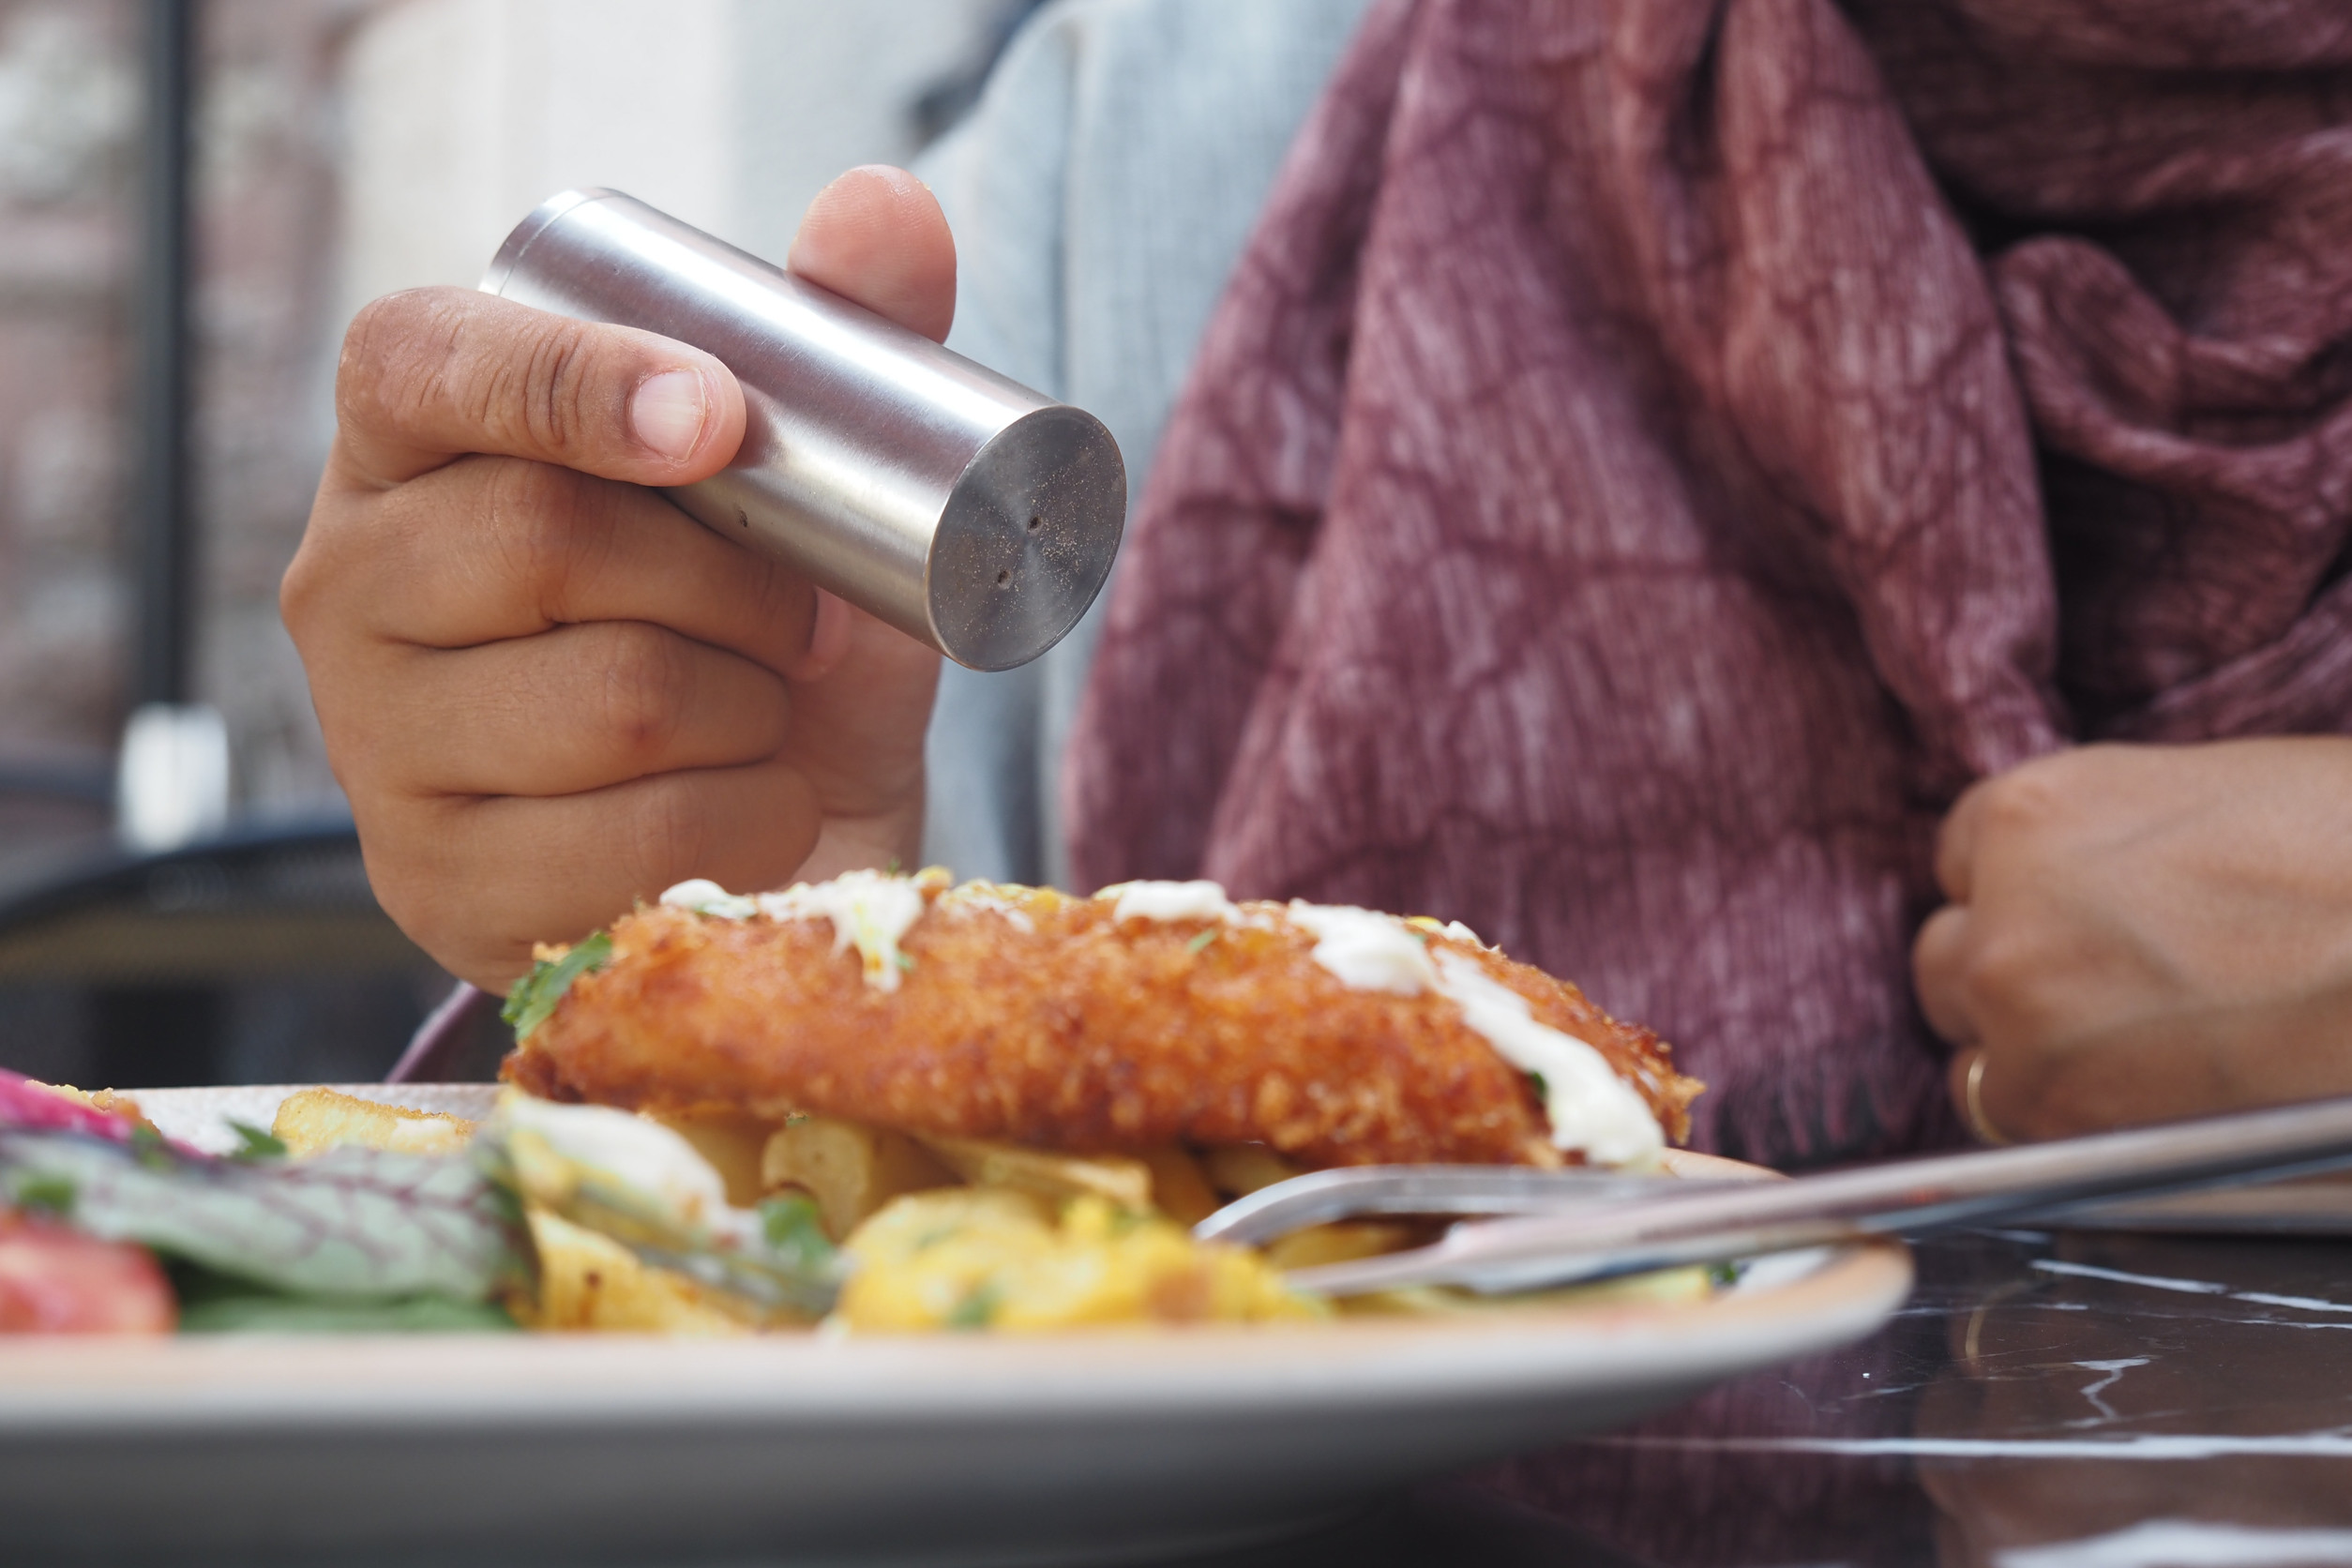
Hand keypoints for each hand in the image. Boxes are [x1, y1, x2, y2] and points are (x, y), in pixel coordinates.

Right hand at [284, 167, 953, 989]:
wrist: (775, 858)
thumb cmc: (761, 647)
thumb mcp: (812, 508)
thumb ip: (843, 356)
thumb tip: (885, 201)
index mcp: (411, 444)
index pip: (424, 362)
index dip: (569, 376)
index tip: (719, 416)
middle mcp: (351, 584)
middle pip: (548, 539)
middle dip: (735, 583)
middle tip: (803, 617)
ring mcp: (375, 746)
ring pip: (613, 697)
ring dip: (757, 706)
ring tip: (771, 709)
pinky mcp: (436, 882)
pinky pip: (641, 838)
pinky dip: (756, 818)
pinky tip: (756, 807)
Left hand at [1913, 738, 2351, 1140]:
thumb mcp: (2211, 796)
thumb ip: (2115, 844)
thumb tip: (2104, 890)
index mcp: (2031, 814)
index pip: (1964, 860)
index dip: (2021, 894)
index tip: (2071, 919)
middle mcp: (2002, 917)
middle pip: (1952, 962)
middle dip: (2011, 979)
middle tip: (2103, 1000)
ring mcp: (2021, 1021)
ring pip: (1976, 1057)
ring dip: (2034, 1063)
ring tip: (2142, 1064)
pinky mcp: (2062, 1117)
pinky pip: (2020, 1129)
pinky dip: (2074, 1126)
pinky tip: (2156, 1108)